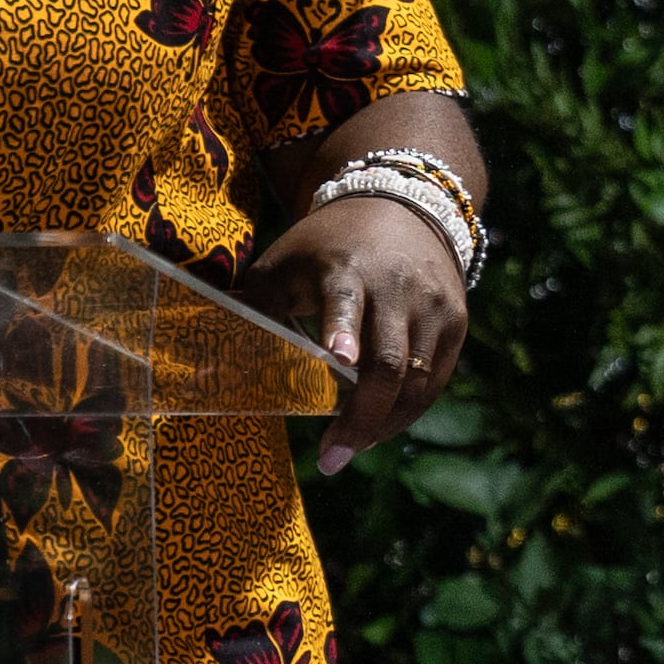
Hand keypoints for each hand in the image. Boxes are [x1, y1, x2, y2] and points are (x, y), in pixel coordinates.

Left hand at [246, 193, 468, 476]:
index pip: (345, 300)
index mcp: (346, 268)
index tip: (339, 360)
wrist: (402, 205)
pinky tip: (378, 427)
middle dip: (361, 417)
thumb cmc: (325, 249)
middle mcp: (398, 287)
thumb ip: (253, 315)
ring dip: (383, 424)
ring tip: (348, 450)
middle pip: (389, 362)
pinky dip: (406, 411)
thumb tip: (207, 378)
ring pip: (417, 381)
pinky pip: (435, 381)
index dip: (343, 330)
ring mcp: (434, 306)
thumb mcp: (281, 268)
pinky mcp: (456, 322)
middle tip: (330, 458)